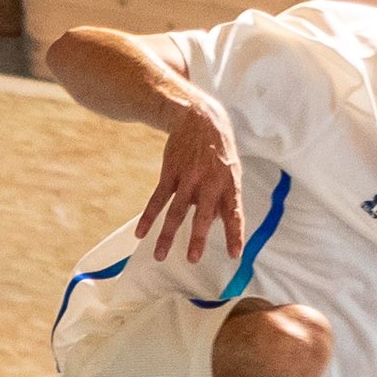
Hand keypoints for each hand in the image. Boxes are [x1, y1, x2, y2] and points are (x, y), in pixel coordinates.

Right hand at [133, 96, 244, 264]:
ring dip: (167, 234)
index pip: (234, 213)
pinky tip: (141, 232)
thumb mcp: (231, 170)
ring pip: (176, 211)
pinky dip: (148, 217)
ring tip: (160, 255)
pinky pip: (158, 199)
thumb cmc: (219, 149)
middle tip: (192, 259)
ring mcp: (188, 177)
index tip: (235, 254)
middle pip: (202, 214)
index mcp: (229, 183)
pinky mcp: (170, 172)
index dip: (234, 234)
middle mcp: (209, 181)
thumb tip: (217, 222)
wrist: (198, 118)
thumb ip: (224, 197)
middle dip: (197, 238)